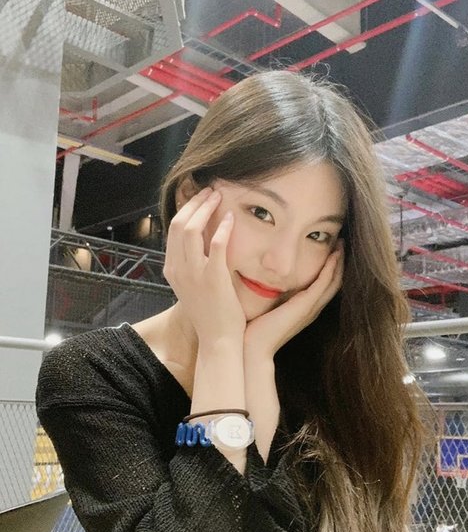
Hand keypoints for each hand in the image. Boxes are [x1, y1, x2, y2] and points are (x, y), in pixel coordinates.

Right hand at [163, 187, 245, 342]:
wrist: (217, 340)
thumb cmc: (209, 314)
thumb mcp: (192, 287)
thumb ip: (193, 266)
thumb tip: (202, 244)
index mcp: (172, 270)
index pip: (173, 231)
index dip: (186, 210)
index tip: (199, 200)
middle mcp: (178, 269)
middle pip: (179, 225)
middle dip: (194, 203)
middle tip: (209, 192)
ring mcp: (194, 274)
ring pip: (192, 229)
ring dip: (206, 208)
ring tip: (218, 197)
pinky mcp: (213, 278)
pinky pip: (217, 244)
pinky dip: (223, 227)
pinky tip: (231, 218)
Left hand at [244, 240, 343, 357]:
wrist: (252, 347)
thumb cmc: (254, 328)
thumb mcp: (265, 307)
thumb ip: (269, 294)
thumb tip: (260, 278)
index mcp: (304, 309)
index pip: (324, 285)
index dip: (330, 267)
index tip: (330, 248)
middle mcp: (311, 309)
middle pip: (334, 282)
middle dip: (338, 262)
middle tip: (342, 242)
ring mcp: (310, 308)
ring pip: (333, 282)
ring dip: (338, 262)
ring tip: (342, 245)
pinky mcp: (305, 307)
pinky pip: (323, 284)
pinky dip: (330, 269)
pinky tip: (333, 255)